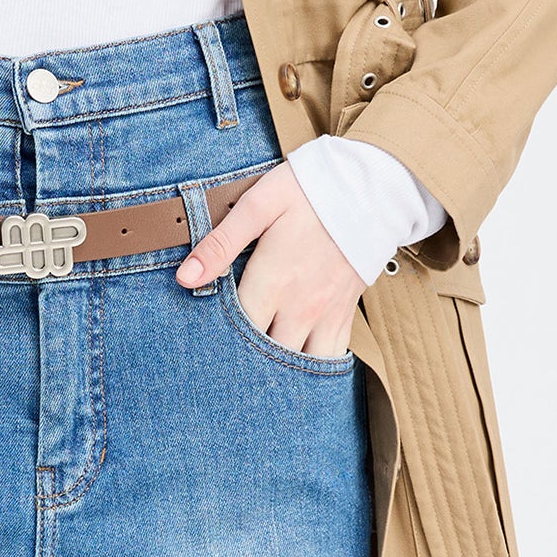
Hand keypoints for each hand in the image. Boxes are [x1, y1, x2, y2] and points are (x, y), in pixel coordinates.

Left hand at [176, 163, 364, 355]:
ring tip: (258, 370)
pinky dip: (313, 368)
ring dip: (279, 370)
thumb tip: (185, 278)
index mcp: (273, 282)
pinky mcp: (345, 313)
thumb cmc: (310, 190)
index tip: (202, 339)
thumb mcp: (259, 205)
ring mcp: (325, 314)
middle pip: (266, 356)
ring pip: (300, 365)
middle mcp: (300, 307)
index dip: (216, 340)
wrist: (371, 186)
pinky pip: (331, 357)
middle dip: (245, 362)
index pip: (236, 331)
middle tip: (225, 362)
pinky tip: (295, 368)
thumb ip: (221, 243)